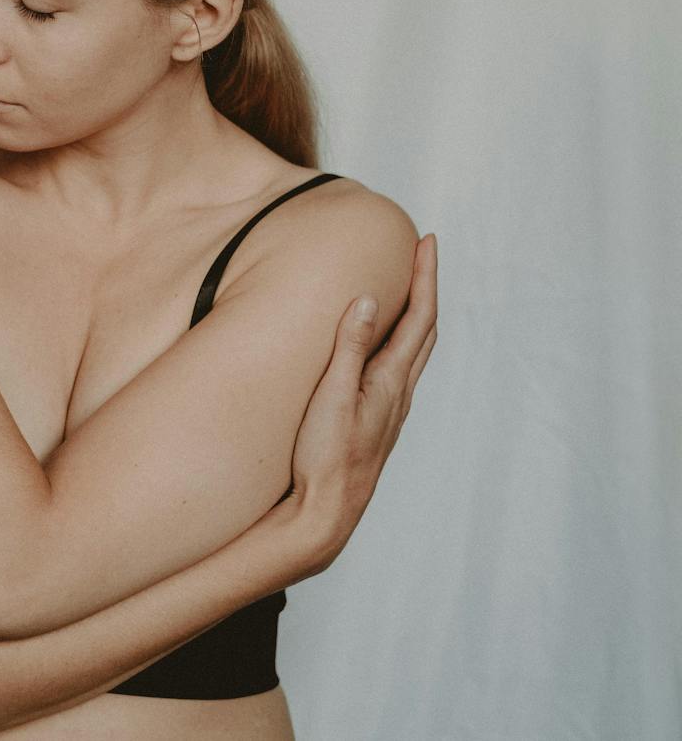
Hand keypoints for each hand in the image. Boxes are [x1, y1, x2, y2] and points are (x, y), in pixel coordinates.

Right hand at [280, 233, 438, 577]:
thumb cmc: (326, 457)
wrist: (328, 511)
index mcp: (390, 381)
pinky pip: (399, 368)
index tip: (427, 242)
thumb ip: (349, 348)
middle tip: (422, 253)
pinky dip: (400, 340)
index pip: (418, 317)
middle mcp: (398, 392)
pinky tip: (384, 345)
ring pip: (414, 351)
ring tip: (408, 288)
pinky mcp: (377, 420)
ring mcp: (390, 409)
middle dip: (426, 288)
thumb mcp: (331, 397)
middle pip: (425, 330)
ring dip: (416, 314)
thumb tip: (367, 299)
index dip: (425, 277)